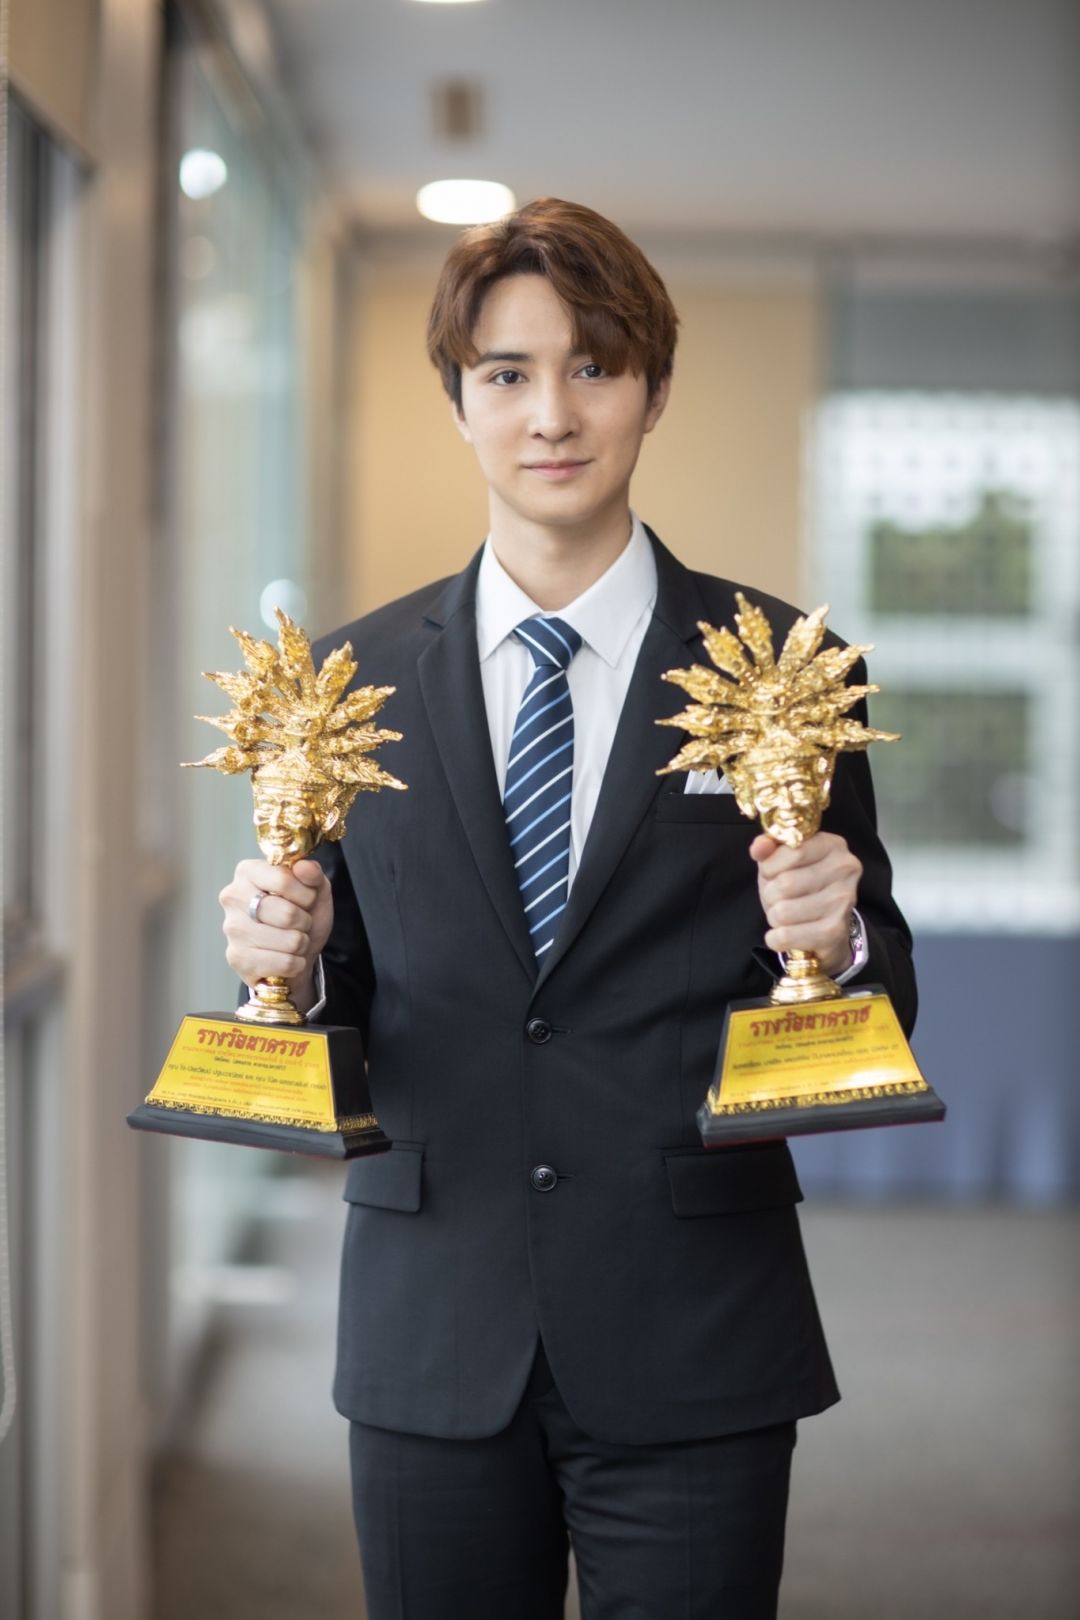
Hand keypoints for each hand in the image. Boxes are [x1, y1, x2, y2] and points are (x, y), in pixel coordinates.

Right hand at [220, 857, 332, 1010]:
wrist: (295, 954)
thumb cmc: (301, 916)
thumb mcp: (315, 890)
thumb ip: (313, 874)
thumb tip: (303, 866)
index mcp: (248, 872)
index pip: (284, 880)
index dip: (306, 895)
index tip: (306, 900)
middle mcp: (233, 897)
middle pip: (287, 914)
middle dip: (305, 922)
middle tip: (299, 923)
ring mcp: (232, 929)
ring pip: (290, 941)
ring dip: (301, 944)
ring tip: (292, 940)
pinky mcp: (237, 958)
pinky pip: (285, 963)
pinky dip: (296, 964)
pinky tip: (286, 958)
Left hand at [750, 831, 861, 978]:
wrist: (826, 927)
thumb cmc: (800, 887)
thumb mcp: (781, 861)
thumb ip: (768, 848)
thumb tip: (760, 847)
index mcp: (832, 845)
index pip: (793, 851)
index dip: (770, 866)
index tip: (771, 873)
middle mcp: (844, 870)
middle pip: (785, 883)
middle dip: (770, 894)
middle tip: (779, 898)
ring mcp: (842, 901)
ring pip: (783, 912)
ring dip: (774, 917)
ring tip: (786, 915)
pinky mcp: (835, 931)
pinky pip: (786, 936)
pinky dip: (776, 938)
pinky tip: (784, 933)